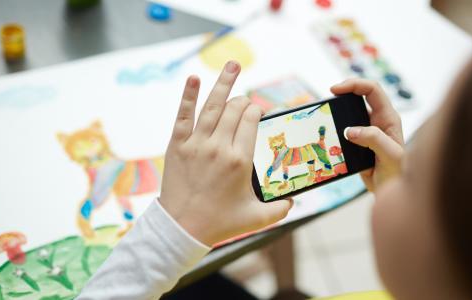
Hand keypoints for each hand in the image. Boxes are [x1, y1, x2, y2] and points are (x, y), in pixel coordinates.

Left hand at [159, 61, 292, 246]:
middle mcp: (219, 147)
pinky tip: (194, 78)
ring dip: (224, 82)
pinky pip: (183, 115)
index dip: (256, 111)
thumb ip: (280, 209)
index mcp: (240, 160)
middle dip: (244, 100)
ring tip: (233, 64)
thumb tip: (294, 201)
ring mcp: (196, 144)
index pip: (250, 121)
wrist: (182, 228)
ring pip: (213, 106)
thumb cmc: (220, 223)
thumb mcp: (256, 218)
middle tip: (246, 101)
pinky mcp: (177, 145)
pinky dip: (188, 95)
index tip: (257, 111)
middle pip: (234, 110)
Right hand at [331, 79, 403, 191]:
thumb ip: (373, 139)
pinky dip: (333, 128)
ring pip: (349, 113)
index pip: (372, 90)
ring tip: (323, 116)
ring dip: (336, 112)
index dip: (354, 84)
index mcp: (388, 118)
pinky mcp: (357, 141)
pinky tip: (325, 134)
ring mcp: (366, 130)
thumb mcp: (390, 155)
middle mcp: (377, 120)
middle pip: (359, 96)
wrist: (390, 190)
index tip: (335, 90)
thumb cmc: (397, 173)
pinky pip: (343, 129)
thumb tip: (350, 130)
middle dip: (342, 93)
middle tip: (326, 100)